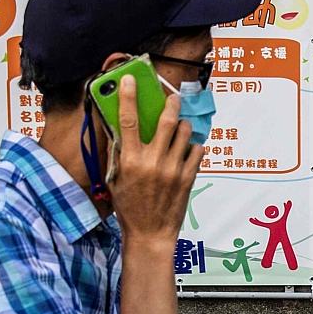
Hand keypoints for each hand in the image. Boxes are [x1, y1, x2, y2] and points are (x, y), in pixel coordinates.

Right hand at [108, 71, 201, 246]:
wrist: (150, 234)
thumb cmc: (129, 207)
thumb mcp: (116, 179)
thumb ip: (119, 154)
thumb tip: (120, 129)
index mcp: (131, 161)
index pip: (128, 121)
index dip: (129, 97)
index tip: (130, 80)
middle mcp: (153, 162)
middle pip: (166, 121)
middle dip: (171, 104)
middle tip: (173, 98)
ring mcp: (173, 169)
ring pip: (185, 133)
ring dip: (183, 125)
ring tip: (180, 128)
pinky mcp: (188, 178)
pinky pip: (196, 151)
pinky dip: (193, 146)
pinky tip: (186, 150)